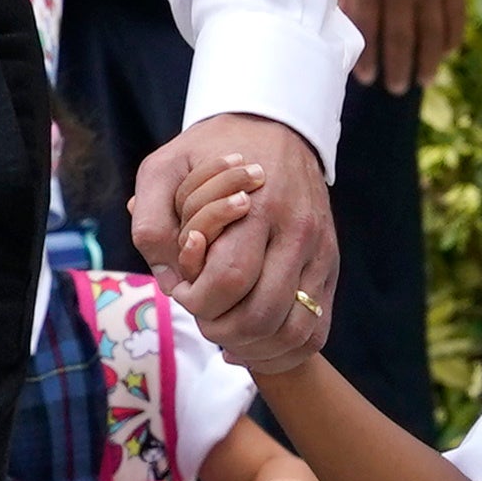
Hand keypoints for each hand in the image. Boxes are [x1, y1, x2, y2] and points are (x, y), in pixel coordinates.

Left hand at [135, 113, 337, 374]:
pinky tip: (254, 345)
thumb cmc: (210, 155)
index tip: (182, 289)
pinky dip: (284, 351)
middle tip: (202, 314)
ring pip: (293, 331)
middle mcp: (297, 233)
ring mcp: (320, 254)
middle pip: (261, 314)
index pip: (228, 279)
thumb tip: (168, 280)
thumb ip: (151, 220)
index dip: (196, 300)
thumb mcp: (165, 167)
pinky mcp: (330, 269)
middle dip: (220, 328)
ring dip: (253, 347)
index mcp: (258, 207)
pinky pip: (316, 330)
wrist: (275, 128)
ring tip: (226, 336)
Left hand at [341, 0, 469, 98]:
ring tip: (423, 81)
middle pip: (400, 38)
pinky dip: (451, 36)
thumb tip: (341, 21)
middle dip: (398, 68)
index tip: (367, 78)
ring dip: (426, 61)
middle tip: (397, 89)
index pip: (367, 29)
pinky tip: (446, 52)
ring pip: (430, 33)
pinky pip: (454, 14)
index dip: (368, 58)